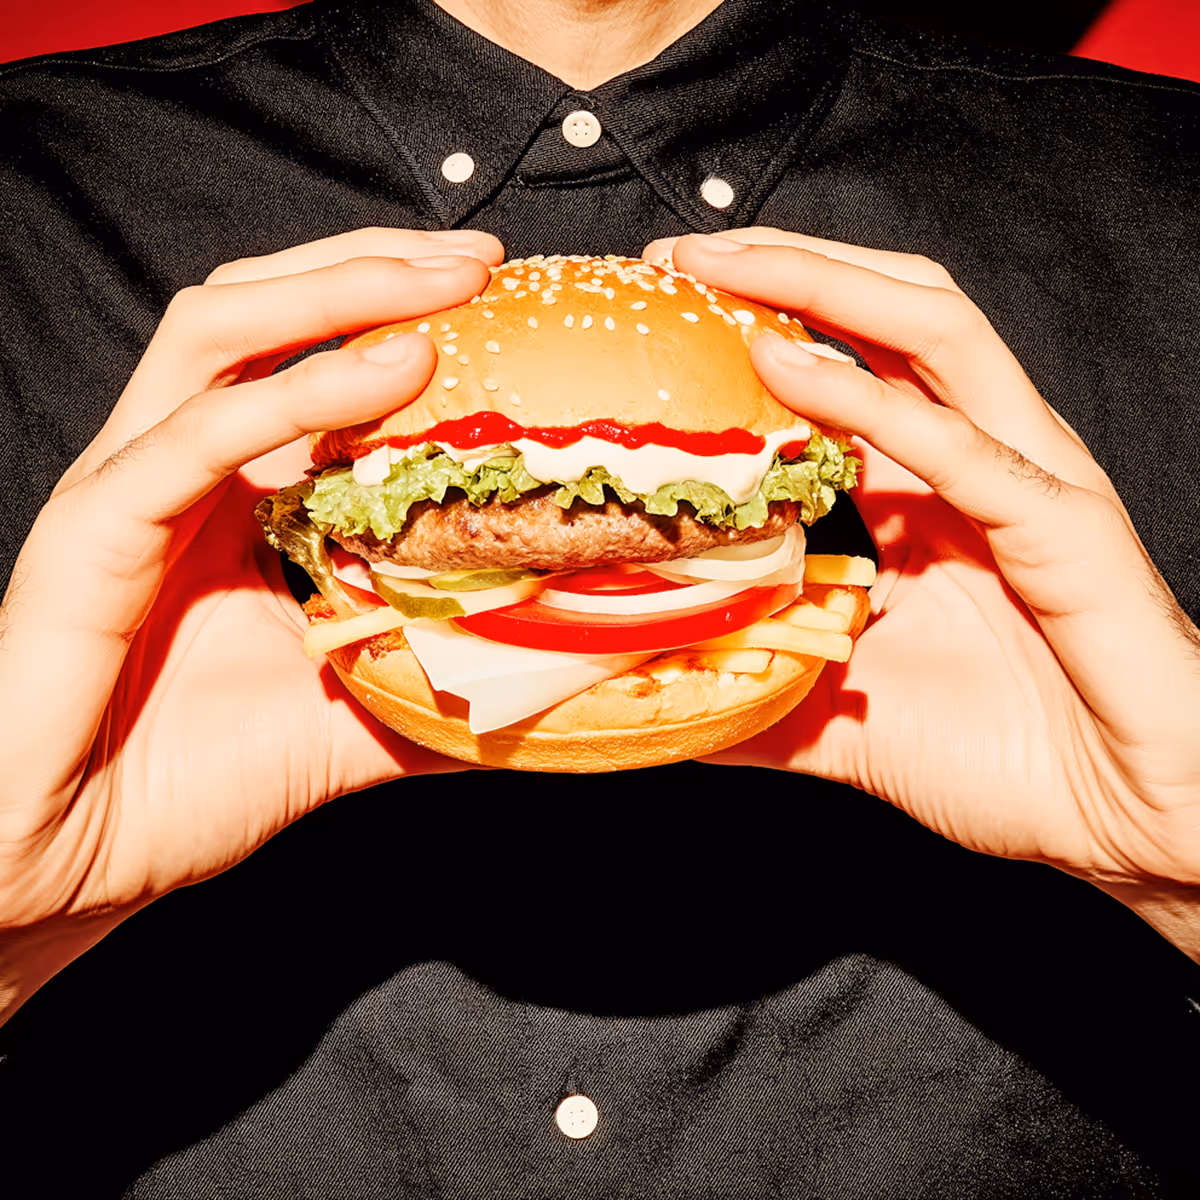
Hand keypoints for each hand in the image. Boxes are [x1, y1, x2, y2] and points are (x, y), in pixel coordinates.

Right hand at [0, 227, 504, 1020]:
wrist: (71, 862)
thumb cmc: (192, 787)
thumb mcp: (352, 723)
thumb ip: (440, 688)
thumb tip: (553, 682)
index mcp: (235, 495)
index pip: (310, 354)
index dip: (397, 311)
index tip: (503, 300)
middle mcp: (181, 466)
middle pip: (266, 307)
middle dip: (376, 267)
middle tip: (482, 258)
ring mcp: (131, 485)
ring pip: (222, 330)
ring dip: (339, 289)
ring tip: (447, 282)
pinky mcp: (94, 528)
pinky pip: (194, 435)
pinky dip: (294, 391)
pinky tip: (387, 373)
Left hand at [644, 229, 1199, 957]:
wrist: (1122, 820)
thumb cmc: (1005, 760)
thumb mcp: (842, 719)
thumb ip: (758, 689)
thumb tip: (664, 687)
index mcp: (930, 490)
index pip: (848, 363)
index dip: (761, 322)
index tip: (665, 311)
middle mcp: (979, 461)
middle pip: (886, 310)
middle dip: (782, 267)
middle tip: (678, 258)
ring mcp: (1026, 481)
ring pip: (933, 331)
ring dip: (820, 286)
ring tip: (719, 269)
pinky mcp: (1063, 526)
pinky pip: (963, 444)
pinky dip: (871, 400)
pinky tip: (788, 369)